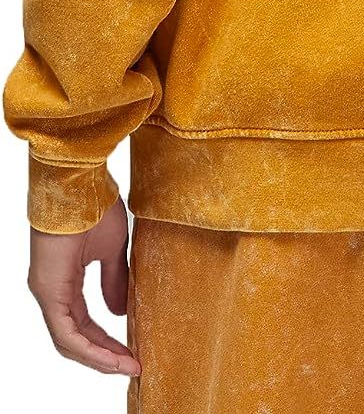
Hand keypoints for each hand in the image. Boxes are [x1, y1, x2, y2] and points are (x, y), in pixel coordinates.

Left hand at [27, 194, 140, 375]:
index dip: (106, 342)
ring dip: (99, 357)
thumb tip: (119, 313)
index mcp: (63, 281)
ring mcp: (46, 293)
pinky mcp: (48, 291)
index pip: (82, 324)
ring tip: (127, 366)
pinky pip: (65, 333)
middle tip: (133, 365)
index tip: (133, 352)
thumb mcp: (112, 249)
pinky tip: (110, 356)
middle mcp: (51, 291)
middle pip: (75, 338)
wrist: (80, 183)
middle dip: (105, 355)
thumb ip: (114, 280)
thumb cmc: (93, 207)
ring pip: (69, 341)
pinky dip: (89, 348)